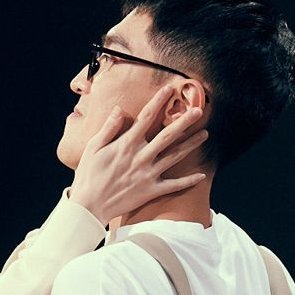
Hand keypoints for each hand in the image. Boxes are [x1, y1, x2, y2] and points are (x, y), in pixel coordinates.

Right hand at [70, 85, 208, 223]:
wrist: (89, 205)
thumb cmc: (88, 174)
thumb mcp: (93, 147)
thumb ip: (109, 127)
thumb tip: (120, 109)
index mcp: (126, 144)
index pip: (146, 118)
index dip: (158, 101)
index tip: (168, 89)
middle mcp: (140, 157)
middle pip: (167, 136)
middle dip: (184, 121)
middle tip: (199, 110)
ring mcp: (147, 174)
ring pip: (174, 157)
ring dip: (191, 145)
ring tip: (205, 134)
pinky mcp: (150, 191)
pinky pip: (173, 186)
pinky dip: (188, 181)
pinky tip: (201, 175)